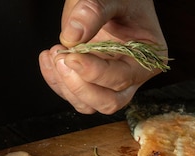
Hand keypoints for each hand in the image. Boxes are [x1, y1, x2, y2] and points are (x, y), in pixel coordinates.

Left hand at [39, 0, 166, 114]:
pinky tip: (48, 57)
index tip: (72, 56)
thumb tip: (72, 36)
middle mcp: (131, 76)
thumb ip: (94, 11)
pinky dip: (55, 80)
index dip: (94, 72)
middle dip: (80, 87)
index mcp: (146, 59)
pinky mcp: (88, 81)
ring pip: (88, 104)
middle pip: (108, 102)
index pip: (121, 79)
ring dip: (65, 85)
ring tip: (55, 52)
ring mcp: (108, 81)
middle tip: (62, 59)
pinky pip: (71, 94)